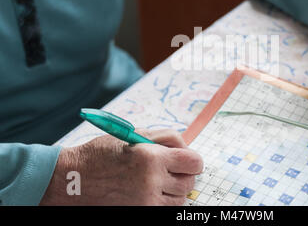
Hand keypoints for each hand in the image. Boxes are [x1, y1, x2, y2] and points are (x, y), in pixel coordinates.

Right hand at [40, 129, 202, 204]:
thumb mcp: (133, 135)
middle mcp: (151, 182)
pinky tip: (151, 193)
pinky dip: (164, 202)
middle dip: (184, 174)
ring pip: (180, 199)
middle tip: (171, 170)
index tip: (188, 160)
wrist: (72, 180)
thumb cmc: (101, 154)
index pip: (194, 162)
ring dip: (174, 190)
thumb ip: (165, 138)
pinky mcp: (141, 214)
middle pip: (189, 182)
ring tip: (157, 181)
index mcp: (151, 157)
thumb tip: (187, 147)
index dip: (193, 160)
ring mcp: (146, 202)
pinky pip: (166, 210)